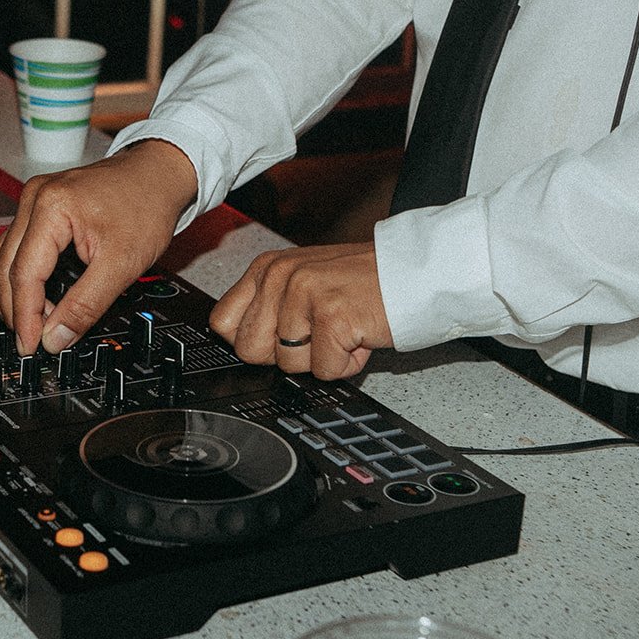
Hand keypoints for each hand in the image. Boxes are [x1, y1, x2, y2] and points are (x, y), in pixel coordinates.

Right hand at [0, 140, 197, 355]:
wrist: (158, 174)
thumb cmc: (147, 205)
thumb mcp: (122, 264)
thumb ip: (86, 305)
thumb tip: (56, 338)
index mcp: (51, 207)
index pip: (23, 274)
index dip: (25, 317)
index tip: (30, 346)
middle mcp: (34, 199)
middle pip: (4, 267)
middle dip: (15, 310)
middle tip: (33, 341)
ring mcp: (33, 201)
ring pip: (3, 258)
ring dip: (13, 295)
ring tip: (35, 324)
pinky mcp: (38, 208)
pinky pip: (15, 248)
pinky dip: (21, 277)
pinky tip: (38, 299)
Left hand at [209, 243, 394, 378]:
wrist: (414, 273)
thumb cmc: (364, 283)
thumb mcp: (303, 282)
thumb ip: (269, 307)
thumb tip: (243, 343)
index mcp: (267, 268)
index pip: (223, 323)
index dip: (252, 342)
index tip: (278, 338)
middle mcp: (279, 276)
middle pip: (250, 351)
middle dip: (286, 355)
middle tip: (317, 333)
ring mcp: (303, 294)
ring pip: (289, 364)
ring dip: (322, 358)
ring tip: (343, 329)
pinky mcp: (331, 316)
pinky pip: (324, 370)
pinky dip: (346, 363)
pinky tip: (358, 336)